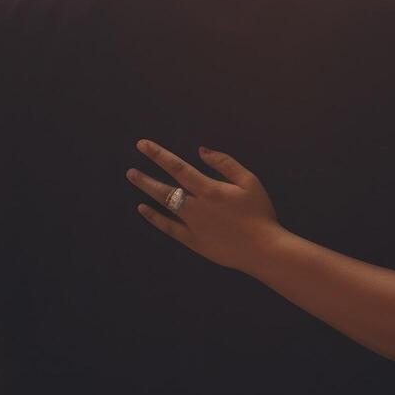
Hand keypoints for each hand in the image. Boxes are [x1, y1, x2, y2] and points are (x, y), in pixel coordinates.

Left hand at [127, 140, 285, 274]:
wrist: (263, 249)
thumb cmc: (259, 213)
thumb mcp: (249, 181)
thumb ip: (225, 163)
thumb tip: (202, 151)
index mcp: (209, 189)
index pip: (177, 167)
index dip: (159, 155)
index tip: (143, 145)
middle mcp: (196, 206)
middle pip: (165, 188)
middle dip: (146, 176)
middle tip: (130, 170)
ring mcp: (192, 225)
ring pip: (164, 205)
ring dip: (147, 191)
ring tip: (135, 179)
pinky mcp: (193, 242)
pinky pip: (169, 228)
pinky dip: (154, 218)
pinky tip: (143, 209)